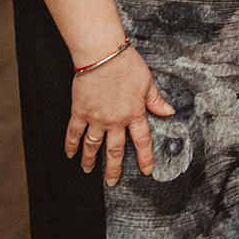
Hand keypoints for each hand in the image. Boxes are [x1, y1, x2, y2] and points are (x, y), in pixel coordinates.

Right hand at [64, 46, 175, 185]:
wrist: (103, 55)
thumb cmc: (126, 65)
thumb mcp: (147, 82)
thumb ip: (156, 101)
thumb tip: (169, 112)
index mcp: (134, 113)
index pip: (142, 141)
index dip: (145, 157)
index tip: (146, 170)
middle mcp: (115, 121)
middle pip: (115, 149)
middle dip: (114, 168)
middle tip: (112, 182)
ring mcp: (96, 118)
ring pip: (93, 145)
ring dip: (90, 160)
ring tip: (88, 171)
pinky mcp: (80, 112)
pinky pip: (74, 133)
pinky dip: (71, 145)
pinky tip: (69, 154)